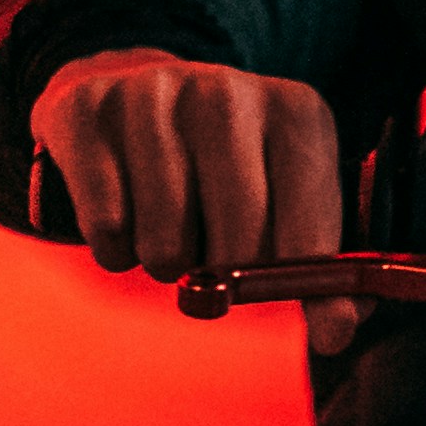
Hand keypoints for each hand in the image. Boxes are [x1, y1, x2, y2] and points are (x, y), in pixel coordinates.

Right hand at [32, 52, 356, 354]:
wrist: (129, 94)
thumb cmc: (225, 166)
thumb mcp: (289, 195)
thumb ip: (324, 267)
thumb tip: (336, 331)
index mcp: (296, 112)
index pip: (312, 224)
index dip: (316, 289)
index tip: (328, 334)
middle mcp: (228, 91)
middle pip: (240, 244)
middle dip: (228, 281)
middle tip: (217, 266)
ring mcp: (154, 93)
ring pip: (166, 245)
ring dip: (166, 266)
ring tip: (170, 237)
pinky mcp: (89, 108)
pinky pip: (107, 228)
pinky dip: (114, 250)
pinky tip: (127, 220)